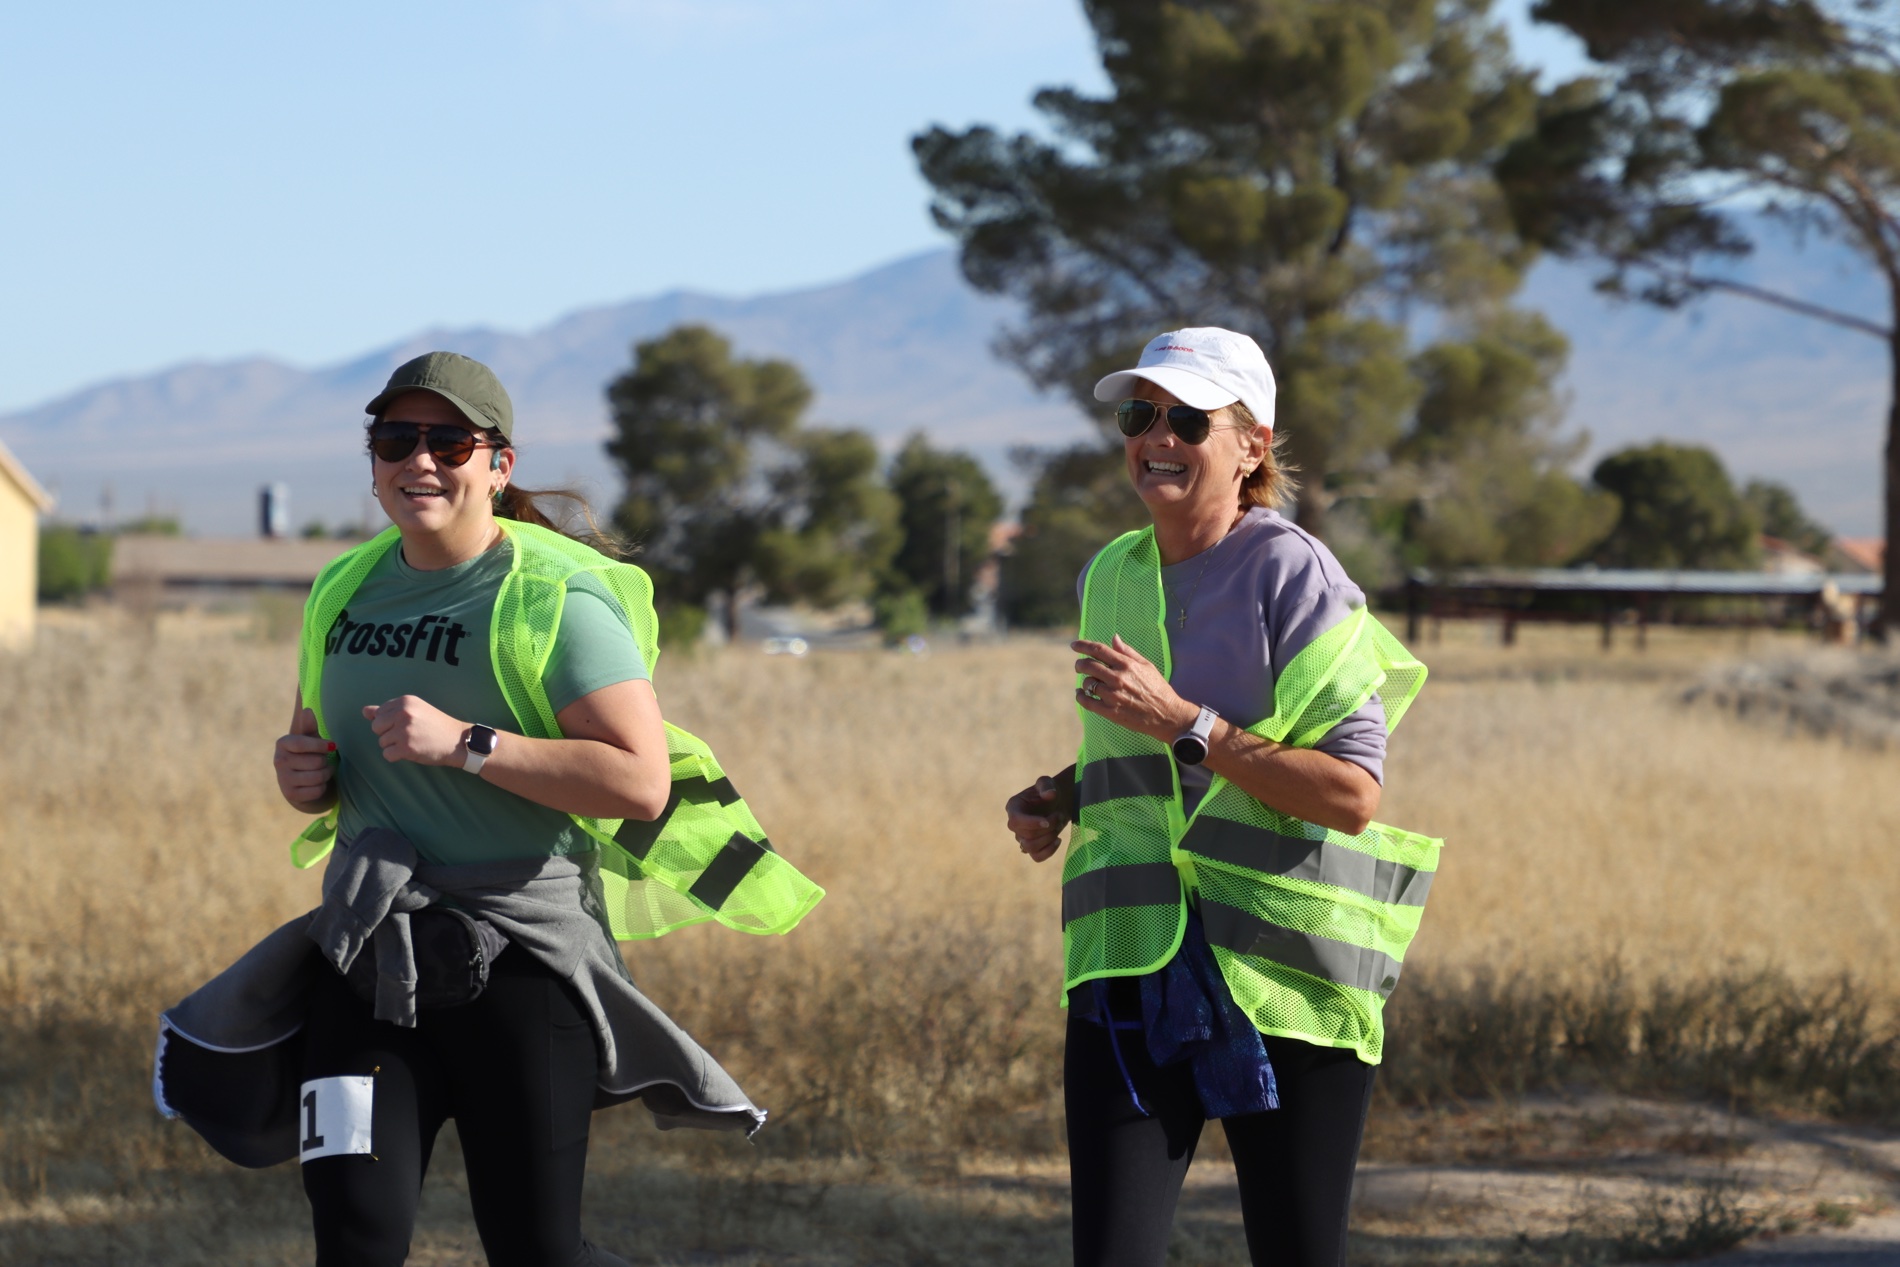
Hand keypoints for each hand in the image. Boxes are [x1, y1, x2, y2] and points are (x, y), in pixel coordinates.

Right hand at [274, 706, 334, 807]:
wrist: (299, 780)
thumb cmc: (308, 753)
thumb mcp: (309, 738)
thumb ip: (309, 725)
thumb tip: (308, 710)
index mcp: (282, 744)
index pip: (302, 743)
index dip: (321, 746)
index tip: (332, 746)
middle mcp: (279, 761)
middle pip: (316, 762)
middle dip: (325, 762)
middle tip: (322, 761)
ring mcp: (283, 780)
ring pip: (318, 777)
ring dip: (326, 774)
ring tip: (322, 771)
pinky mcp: (290, 795)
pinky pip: (317, 790)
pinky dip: (322, 788)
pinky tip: (316, 783)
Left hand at [362, 696, 466, 765]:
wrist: (457, 740)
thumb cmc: (435, 725)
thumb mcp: (414, 711)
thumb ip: (388, 710)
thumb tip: (364, 711)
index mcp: (404, 701)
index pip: (379, 713)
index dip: (391, 722)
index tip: (408, 724)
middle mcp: (403, 713)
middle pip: (376, 727)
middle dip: (388, 733)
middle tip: (409, 734)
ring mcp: (404, 731)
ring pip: (381, 742)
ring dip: (394, 745)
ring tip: (413, 742)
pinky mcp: (406, 748)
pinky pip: (387, 755)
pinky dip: (396, 756)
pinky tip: (411, 751)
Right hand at [1006, 775, 1070, 862]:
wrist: (1057, 804)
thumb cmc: (1049, 792)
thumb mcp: (1047, 783)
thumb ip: (1046, 785)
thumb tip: (1049, 795)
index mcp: (1014, 807)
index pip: (1015, 821)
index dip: (1031, 823)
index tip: (1047, 821)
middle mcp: (1014, 824)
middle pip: (1025, 835)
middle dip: (1046, 828)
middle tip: (1058, 816)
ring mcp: (1021, 837)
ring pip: (1030, 847)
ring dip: (1048, 838)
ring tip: (1058, 826)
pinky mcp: (1032, 847)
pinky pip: (1037, 857)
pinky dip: (1049, 851)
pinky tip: (1058, 840)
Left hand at [1073, 635, 1197, 740]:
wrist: (1167, 715)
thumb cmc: (1158, 688)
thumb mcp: (1147, 666)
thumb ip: (1128, 652)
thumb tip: (1114, 638)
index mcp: (1127, 665)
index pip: (1099, 650)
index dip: (1083, 646)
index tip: (1074, 645)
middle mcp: (1118, 678)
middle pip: (1088, 666)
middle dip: (1080, 664)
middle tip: (1079, 666)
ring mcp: (1113, 696)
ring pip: (1088, 684)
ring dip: (1085, 681)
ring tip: (1089, 683)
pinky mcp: (1111, 712)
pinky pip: (1087, 702)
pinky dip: (1080, 696)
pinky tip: (1081, 693)